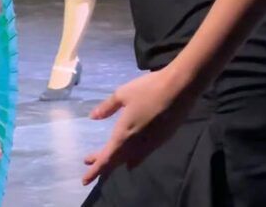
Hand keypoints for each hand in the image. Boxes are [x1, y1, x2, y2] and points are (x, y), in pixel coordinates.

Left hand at [82, 66, 195, 185]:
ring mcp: (151, 143)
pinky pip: (145, 153)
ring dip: (120, 158)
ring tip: (112, 154)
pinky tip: (135, 147)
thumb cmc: (149, 88)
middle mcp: (137, 145)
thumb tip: (93, 117)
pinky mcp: (163, 138)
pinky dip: (135, 154)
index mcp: (123, 135)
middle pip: (117, 161)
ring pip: (132, 159)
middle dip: (103, 163)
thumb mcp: (123, 94)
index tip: (85, 179)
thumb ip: (107, 107)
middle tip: (92, 159)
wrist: (180, 87)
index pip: (106, 158)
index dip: (95, 169)